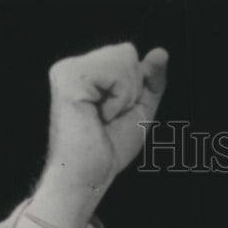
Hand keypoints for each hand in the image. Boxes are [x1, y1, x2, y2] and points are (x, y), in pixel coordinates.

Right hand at [28, 43, 167, 227]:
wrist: (91, 175)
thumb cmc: (110, 148)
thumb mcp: (140, 109)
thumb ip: (151, 80)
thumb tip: (161, 51)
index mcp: (85, 70)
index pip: (127, 54)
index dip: (135, 87)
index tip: (114, 114)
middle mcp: (72, 65)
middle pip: (127, 52)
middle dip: (131, 90)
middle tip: (108, 117)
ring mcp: (67, 69)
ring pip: (123, 58)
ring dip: (126, 96)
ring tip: (103, 117)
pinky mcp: (69, 77)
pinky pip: (116, 72)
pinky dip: (119, 99)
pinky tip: (100, 116)